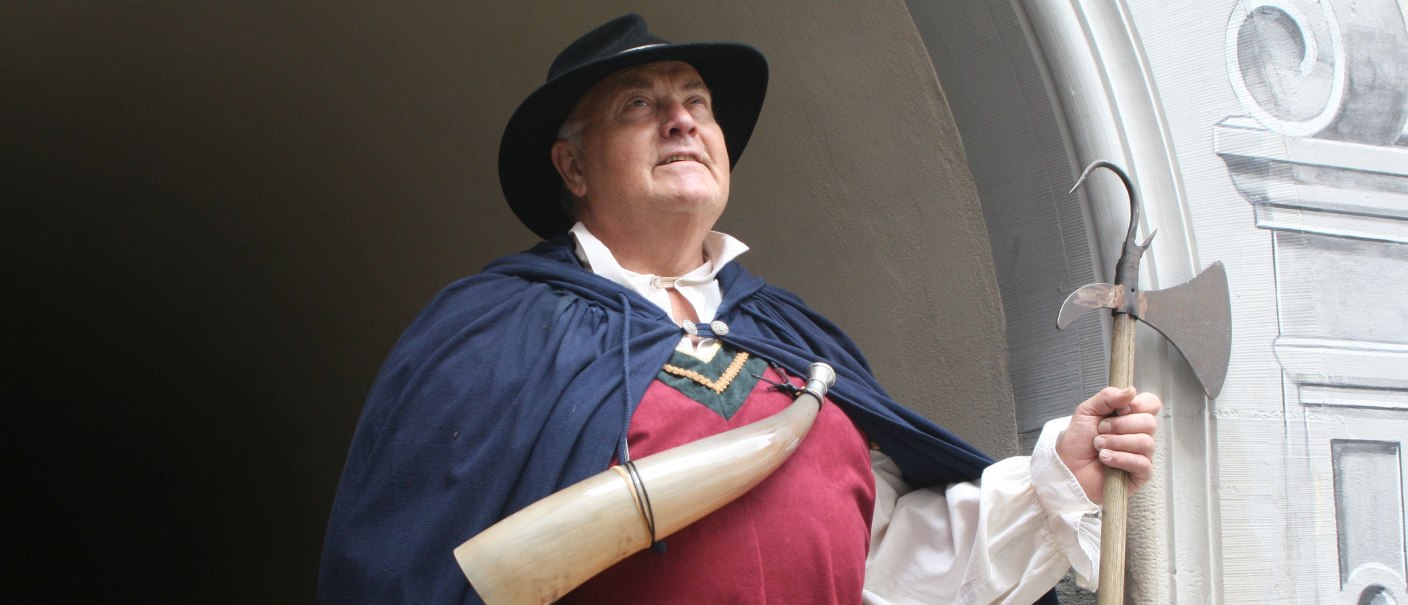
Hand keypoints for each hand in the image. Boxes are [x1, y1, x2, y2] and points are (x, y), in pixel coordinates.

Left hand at [1055, 387, 1161, 503]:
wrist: (1067, 469)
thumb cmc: (1077, 443)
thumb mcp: (1086, 412)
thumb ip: (1107, 397)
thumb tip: (1131, 390)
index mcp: (1129, 417)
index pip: (1151, 404)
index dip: (1138, 405)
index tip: (1118, 410)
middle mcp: (1139, 434)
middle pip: (1149, 422)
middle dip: (1120, 426)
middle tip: (1100, 431)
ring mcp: (1141, 454)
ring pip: (1146, 442)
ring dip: (1116, 442)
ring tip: (1099, 446)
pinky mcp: (1140, 474)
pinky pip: (1142, 463)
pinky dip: (1120, 458)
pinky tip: (1105, 459)